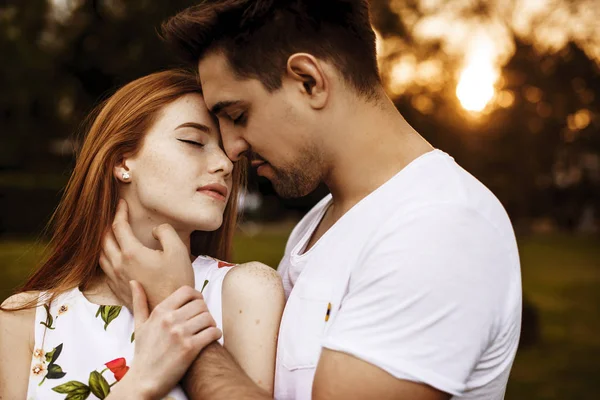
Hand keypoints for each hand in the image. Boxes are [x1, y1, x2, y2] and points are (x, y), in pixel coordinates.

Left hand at [100, 199, 194, 309]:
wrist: (169, 310)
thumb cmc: (176, 281)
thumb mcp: (178, 250)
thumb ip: (165, 232)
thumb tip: (155, 230)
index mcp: (131, 252)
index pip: (119, 226)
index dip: (119, 212)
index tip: (122, 203)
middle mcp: (118, 264)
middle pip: (104, 239)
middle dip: (108, 224)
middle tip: (115, 216)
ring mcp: (116, 279)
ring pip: (101, 255)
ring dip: (104, 241)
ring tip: (110, 235)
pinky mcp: (117, 290)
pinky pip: (104, 270)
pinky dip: (106, 258)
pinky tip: (113, 257)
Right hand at [115, 281, 221, 398]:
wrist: (144, 381)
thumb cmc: (143, 353)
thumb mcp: (139, 325)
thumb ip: (139, 302)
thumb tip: (134, 282)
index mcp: (160, 311)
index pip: (187, 291)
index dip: (197, 296)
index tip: (198, 305)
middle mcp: (170, 320)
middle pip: (201, 304)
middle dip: (205, 312)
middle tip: (202, 321)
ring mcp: (180, 334)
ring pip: (208, 317)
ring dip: (211, 323)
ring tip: (207, 330)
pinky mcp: (190, 348)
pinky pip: (212, 332)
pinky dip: (216, 334)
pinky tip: (211, 338)